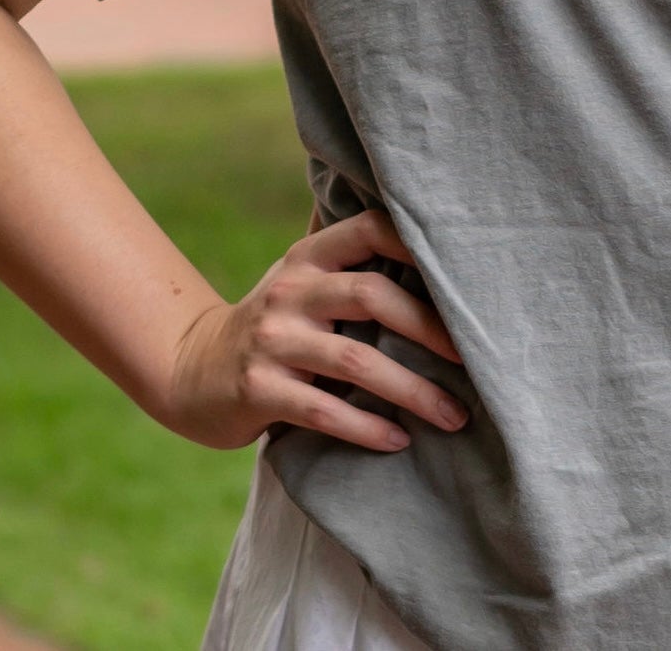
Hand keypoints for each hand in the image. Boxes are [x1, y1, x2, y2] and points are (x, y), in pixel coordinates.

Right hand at [160, 209, 468, 452]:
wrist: (192, 373)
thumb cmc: (275, 325)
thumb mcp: (302, 280)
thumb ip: (350, 260)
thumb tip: (422, 229)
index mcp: (309, 258)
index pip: (368, 229)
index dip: (417, 245)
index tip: (467, 277)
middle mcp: (291, 290)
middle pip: (373, 296)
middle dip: (431, 330)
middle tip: (477, 361)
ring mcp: (272, 340)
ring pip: (356, 360)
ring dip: (413, 391)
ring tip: (453, 415)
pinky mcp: (258, 390)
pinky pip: (324, 410)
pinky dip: (367, 427)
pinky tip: (398, 440)